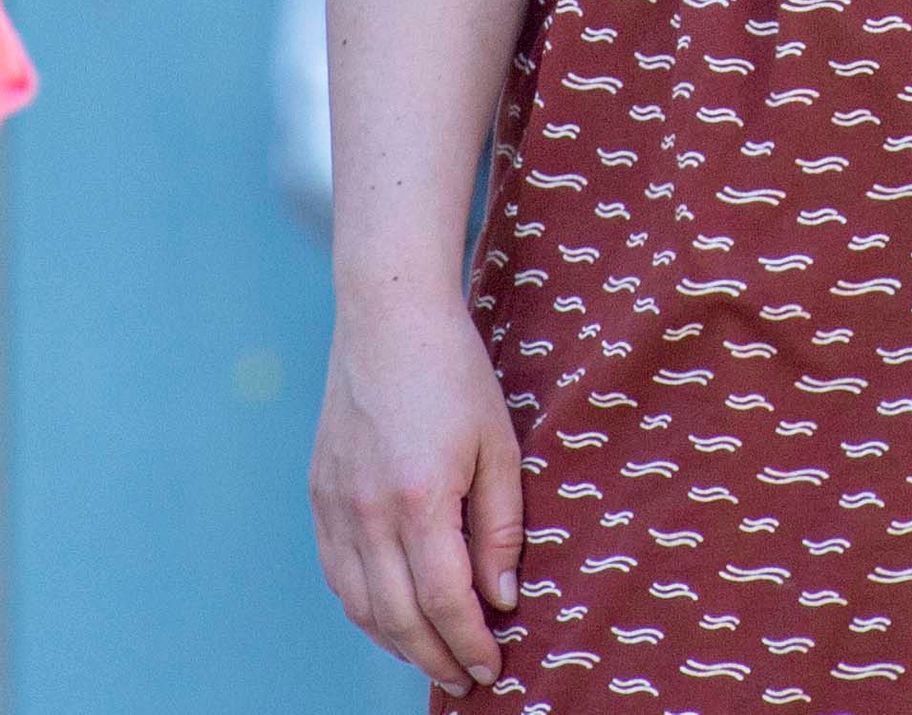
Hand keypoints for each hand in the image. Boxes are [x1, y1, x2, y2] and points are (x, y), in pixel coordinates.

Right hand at [314, 300, 522, 694]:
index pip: (445, 600)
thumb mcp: (500, 446)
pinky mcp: (320, 498)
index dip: (469, 641)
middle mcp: (368, 513)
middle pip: (399, 615)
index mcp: (420, 500)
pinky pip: (339, 575)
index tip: (493, 666)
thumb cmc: (456, 376)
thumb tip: (502, 597)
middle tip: (469, 679)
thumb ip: (500, 526)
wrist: (388, 321)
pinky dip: (366, 609)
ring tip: (436, 659)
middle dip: (436, 657)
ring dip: (399, 643)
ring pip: (362, 604)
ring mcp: (335, 508)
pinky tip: (393, 620)